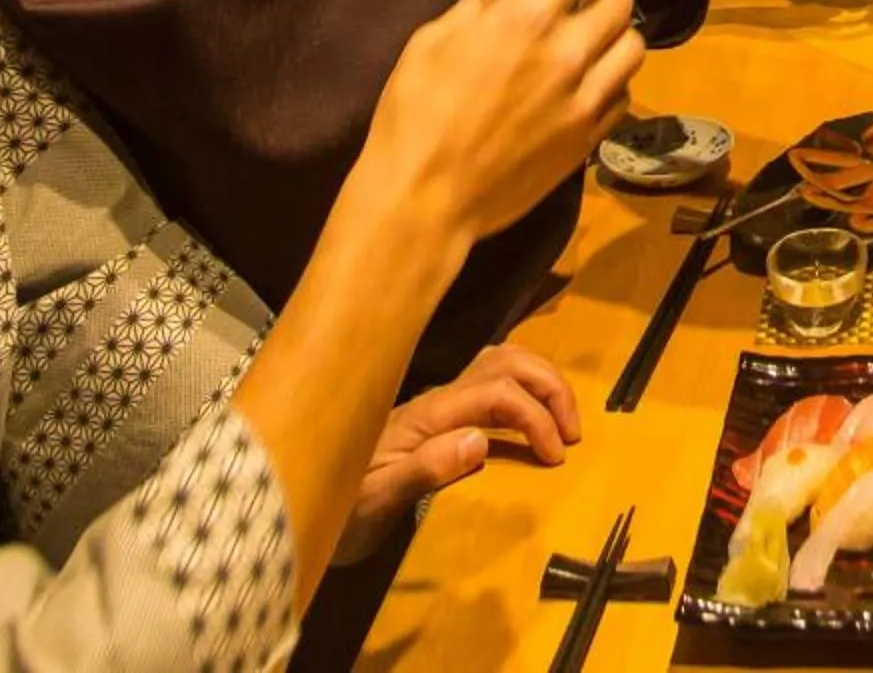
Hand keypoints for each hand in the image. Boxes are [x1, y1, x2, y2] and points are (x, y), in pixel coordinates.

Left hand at [338, 344, 580, 553]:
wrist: (299, 508)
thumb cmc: (342, 512)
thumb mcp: (376, 501)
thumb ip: (425, 469)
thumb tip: (480, 440)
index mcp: (426, 414)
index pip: (496, 393)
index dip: (534, 416)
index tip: (555, 456)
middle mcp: (436, 399)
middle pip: (505, 361)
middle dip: (548, 385)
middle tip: (573, 430)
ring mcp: (438, 405)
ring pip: (500, 363)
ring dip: (539, 382)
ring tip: (562, 420)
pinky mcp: (439, 418)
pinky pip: (492, 384)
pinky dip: (524, 391)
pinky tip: (533, 421)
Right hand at [355, 0, 648, 244]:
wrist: (425, 200)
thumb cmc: (415, 115)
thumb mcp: (428, 44)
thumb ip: (470, 12)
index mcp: (525, 19)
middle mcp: (566, 53)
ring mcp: (583, 100)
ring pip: (634, 47)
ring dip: (620, 31)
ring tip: (599, 32)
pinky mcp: (588, 140)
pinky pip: (623, 95)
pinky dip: (615, 79)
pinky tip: (593, 80)